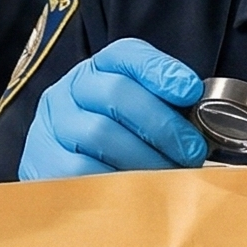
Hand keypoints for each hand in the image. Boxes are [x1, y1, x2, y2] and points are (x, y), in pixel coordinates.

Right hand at [18, 38, 209, 180]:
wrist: (57, 165)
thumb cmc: (111, 138)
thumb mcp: (136, 113)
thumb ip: (165, 110)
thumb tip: (204, 126)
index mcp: (99, 69)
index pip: (127, 55)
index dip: (160, 70)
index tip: (190, 91)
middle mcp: (71, 88)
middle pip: (117, 93)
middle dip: (161, 123)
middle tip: (191, 150)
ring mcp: (53, 123)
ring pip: (100, 134)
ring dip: (143, 157)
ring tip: (168, 175)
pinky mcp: (43, 160)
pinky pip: (81, 170)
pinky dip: (114, 180)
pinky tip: (136, 191)